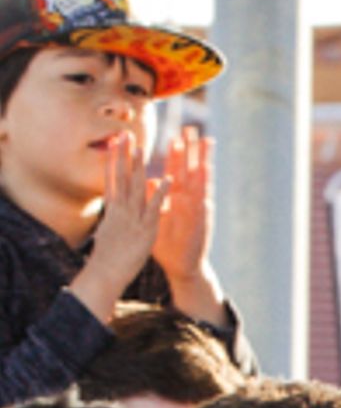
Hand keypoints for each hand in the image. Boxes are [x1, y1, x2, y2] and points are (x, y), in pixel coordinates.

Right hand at [70, 135, 161, 323]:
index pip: (112, 179)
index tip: (113, 144)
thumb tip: (111, 210)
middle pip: (121, 177)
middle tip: (124, 134)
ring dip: (138, 166)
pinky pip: (155, 207)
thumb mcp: (109, 232)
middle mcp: (120, 209)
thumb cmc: (107, 256)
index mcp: (112, 209)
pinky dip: (160, 193)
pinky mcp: (146, 228)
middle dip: (123, 156)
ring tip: (140, 147)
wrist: (106, 272)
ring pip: (135, 186)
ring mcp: (132, 217)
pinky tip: (166, 179)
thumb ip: (113, 218)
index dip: (113, 160)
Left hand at [151, 125, 218, 308]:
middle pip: (189, 169)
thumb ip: (154, 198)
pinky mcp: (202, 219)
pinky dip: (204, 185)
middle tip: (192, 129)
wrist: (182, 267)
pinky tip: (206, 171)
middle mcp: (188, 200)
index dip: (174, 154)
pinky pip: (202, 200)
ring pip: (199, 179)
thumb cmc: (169, 244)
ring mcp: (197, 208)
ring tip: (205, 142)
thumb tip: (149, 179)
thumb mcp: (156, 218)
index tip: (175, 135)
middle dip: (191, 149)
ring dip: (201, 160)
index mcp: (175, 199)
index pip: (175, 171)